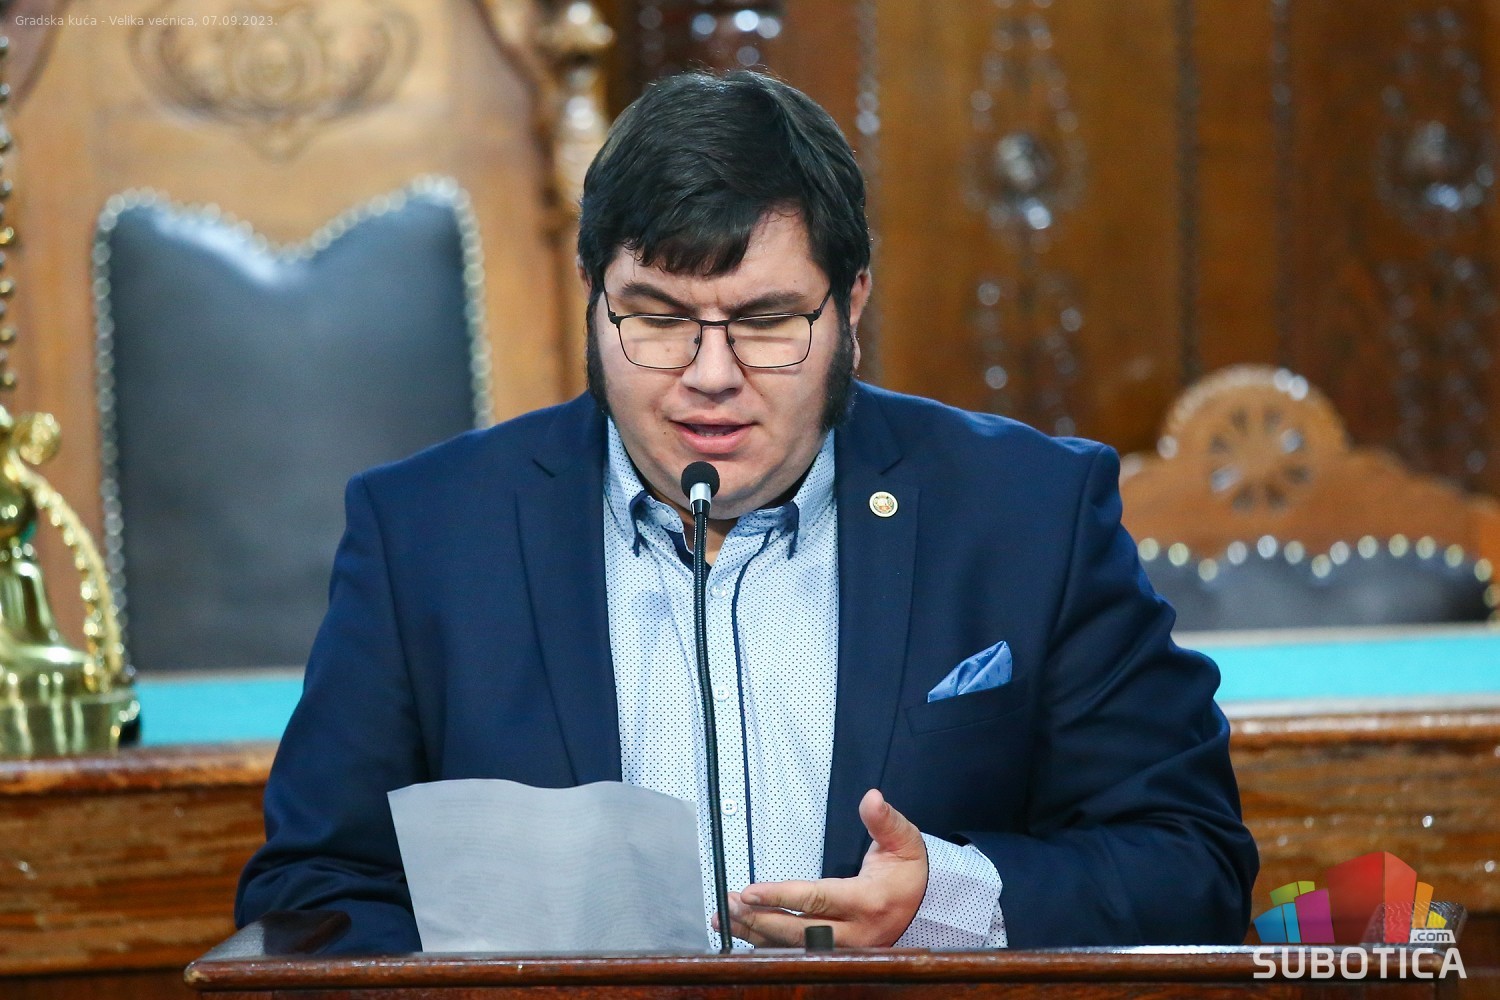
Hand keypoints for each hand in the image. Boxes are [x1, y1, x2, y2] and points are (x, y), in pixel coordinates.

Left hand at [714, 788, 927, 947]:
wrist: (924, 906)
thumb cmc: (909, 872)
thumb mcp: (904, 841)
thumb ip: (884, 820)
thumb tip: (872, 798)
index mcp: (868, 902)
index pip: (817, 899)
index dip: (781, 896)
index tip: (750, 891)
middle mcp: (855, 932)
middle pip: (799, 931)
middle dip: (760, 918)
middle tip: (730, 904)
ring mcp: (846, 949)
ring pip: (794, 947)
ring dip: (757, 933)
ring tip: (726, 918)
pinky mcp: (837, 954)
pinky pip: (798, 953)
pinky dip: (768, 944)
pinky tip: (745, 933)